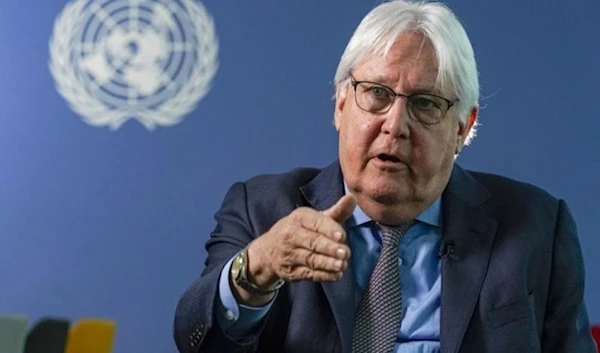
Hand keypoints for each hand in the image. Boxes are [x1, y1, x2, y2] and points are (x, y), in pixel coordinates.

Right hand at [241, 194, 356, 300]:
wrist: (268, 250)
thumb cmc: (300, 230)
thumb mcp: (315, 218)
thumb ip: (336, 211)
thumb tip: (353, 198)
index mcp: (299, 217)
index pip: (315, 222)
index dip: (328, 229)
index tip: (341, 236)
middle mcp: (291, 234)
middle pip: (312, 242)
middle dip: (329, 248)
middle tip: (345, 253)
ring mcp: (289, 254)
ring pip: (310, 259)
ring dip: (327, 263)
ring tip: (342, 265)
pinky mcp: (290, 271)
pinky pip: (308, 274)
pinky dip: (323, 275)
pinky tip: (336, 275)